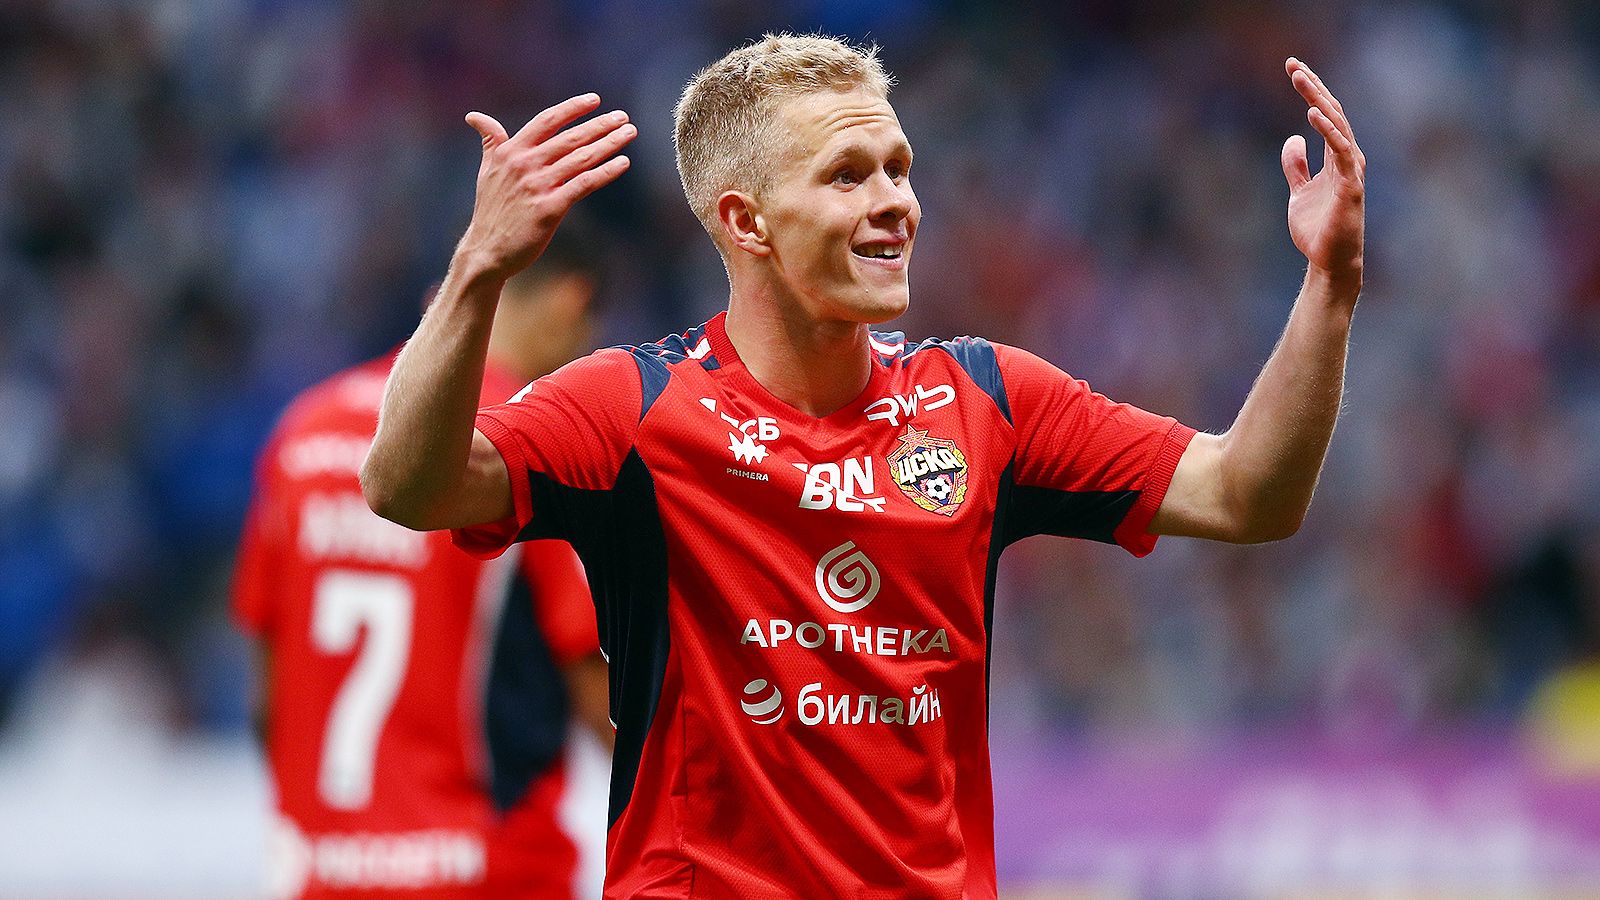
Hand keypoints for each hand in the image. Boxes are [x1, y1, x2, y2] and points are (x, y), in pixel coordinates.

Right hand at [458, 94, 635, 281]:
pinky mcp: (549, 209)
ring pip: (581, 158)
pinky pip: (584, 185)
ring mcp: (537, 186)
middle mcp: (524, 165)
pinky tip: (623, 163)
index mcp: (511, 152)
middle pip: (570, 138)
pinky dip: (606, 172)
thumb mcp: (487, 171)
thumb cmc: (491, 210)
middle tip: (623, 116)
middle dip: (600, 125)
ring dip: (609, 143)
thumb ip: (491, 141)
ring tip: (629, 133)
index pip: (547, 121)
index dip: (572, 108)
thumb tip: (474, 117)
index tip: (595, 100)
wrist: (487, 250)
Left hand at [1281, 58, 1364, 292]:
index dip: (1311, 91)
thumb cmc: (1318, 229)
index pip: (1325, 115)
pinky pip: (1342, 153)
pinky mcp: (1350, 187)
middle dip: (1313, 87)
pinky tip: (1314, 114)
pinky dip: (1330, 132)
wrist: (1328, 260)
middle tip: (1293, 64)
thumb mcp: (1299, 191)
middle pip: (1331, 113)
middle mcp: (1347, 159)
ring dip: (1319, 101)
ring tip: (1301, 80)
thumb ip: (1296, 166)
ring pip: (1337, 126)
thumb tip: (1293, 139)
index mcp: (1336, 158)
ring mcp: (1351, 171)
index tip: (1294, 69)